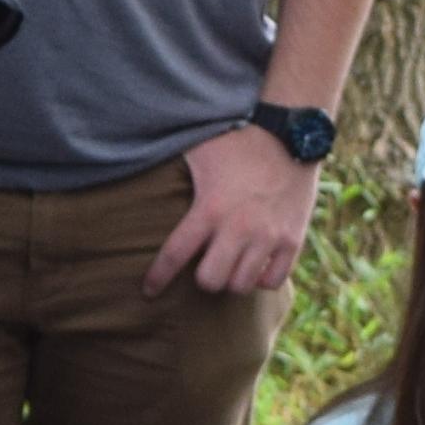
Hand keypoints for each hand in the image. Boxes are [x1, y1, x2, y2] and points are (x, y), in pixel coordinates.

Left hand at [148, 126, 323, 300]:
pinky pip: (274, 281)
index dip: (158, 277)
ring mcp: (268, 235)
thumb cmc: (238, 139)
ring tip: (230, 265)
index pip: (175, 254)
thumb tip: (132, 163)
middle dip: (203, 277)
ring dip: (232, 278)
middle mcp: (239, 227)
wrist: (290, 133)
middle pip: (211, 281)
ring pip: (241, 285)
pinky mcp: (292, 239)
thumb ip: (173, 171)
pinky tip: (256, 265)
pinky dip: (262, 279)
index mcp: (209, 207)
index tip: (149, 291)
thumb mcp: (199, 151)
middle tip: (205, 265)